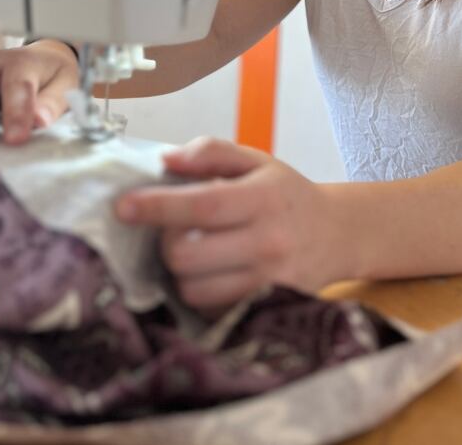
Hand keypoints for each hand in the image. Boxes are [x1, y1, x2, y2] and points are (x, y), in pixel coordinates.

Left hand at [114, 137, 344, 309]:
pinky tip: (212, 272)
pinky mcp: (267, 308)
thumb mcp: (256, 161)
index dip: (158, 207)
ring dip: (182, 271)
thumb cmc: (287, 194)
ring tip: (197, 251)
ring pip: (193, 289)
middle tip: (175, 229)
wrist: (337, 234)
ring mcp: (269, 282)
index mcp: (264, 198)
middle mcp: (269, 242)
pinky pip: (212, 310)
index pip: (202, 205)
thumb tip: (167, 159)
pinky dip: (201, 291)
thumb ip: (212, 152)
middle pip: (187, 256)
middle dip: (167, 242)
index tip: (123, 206)